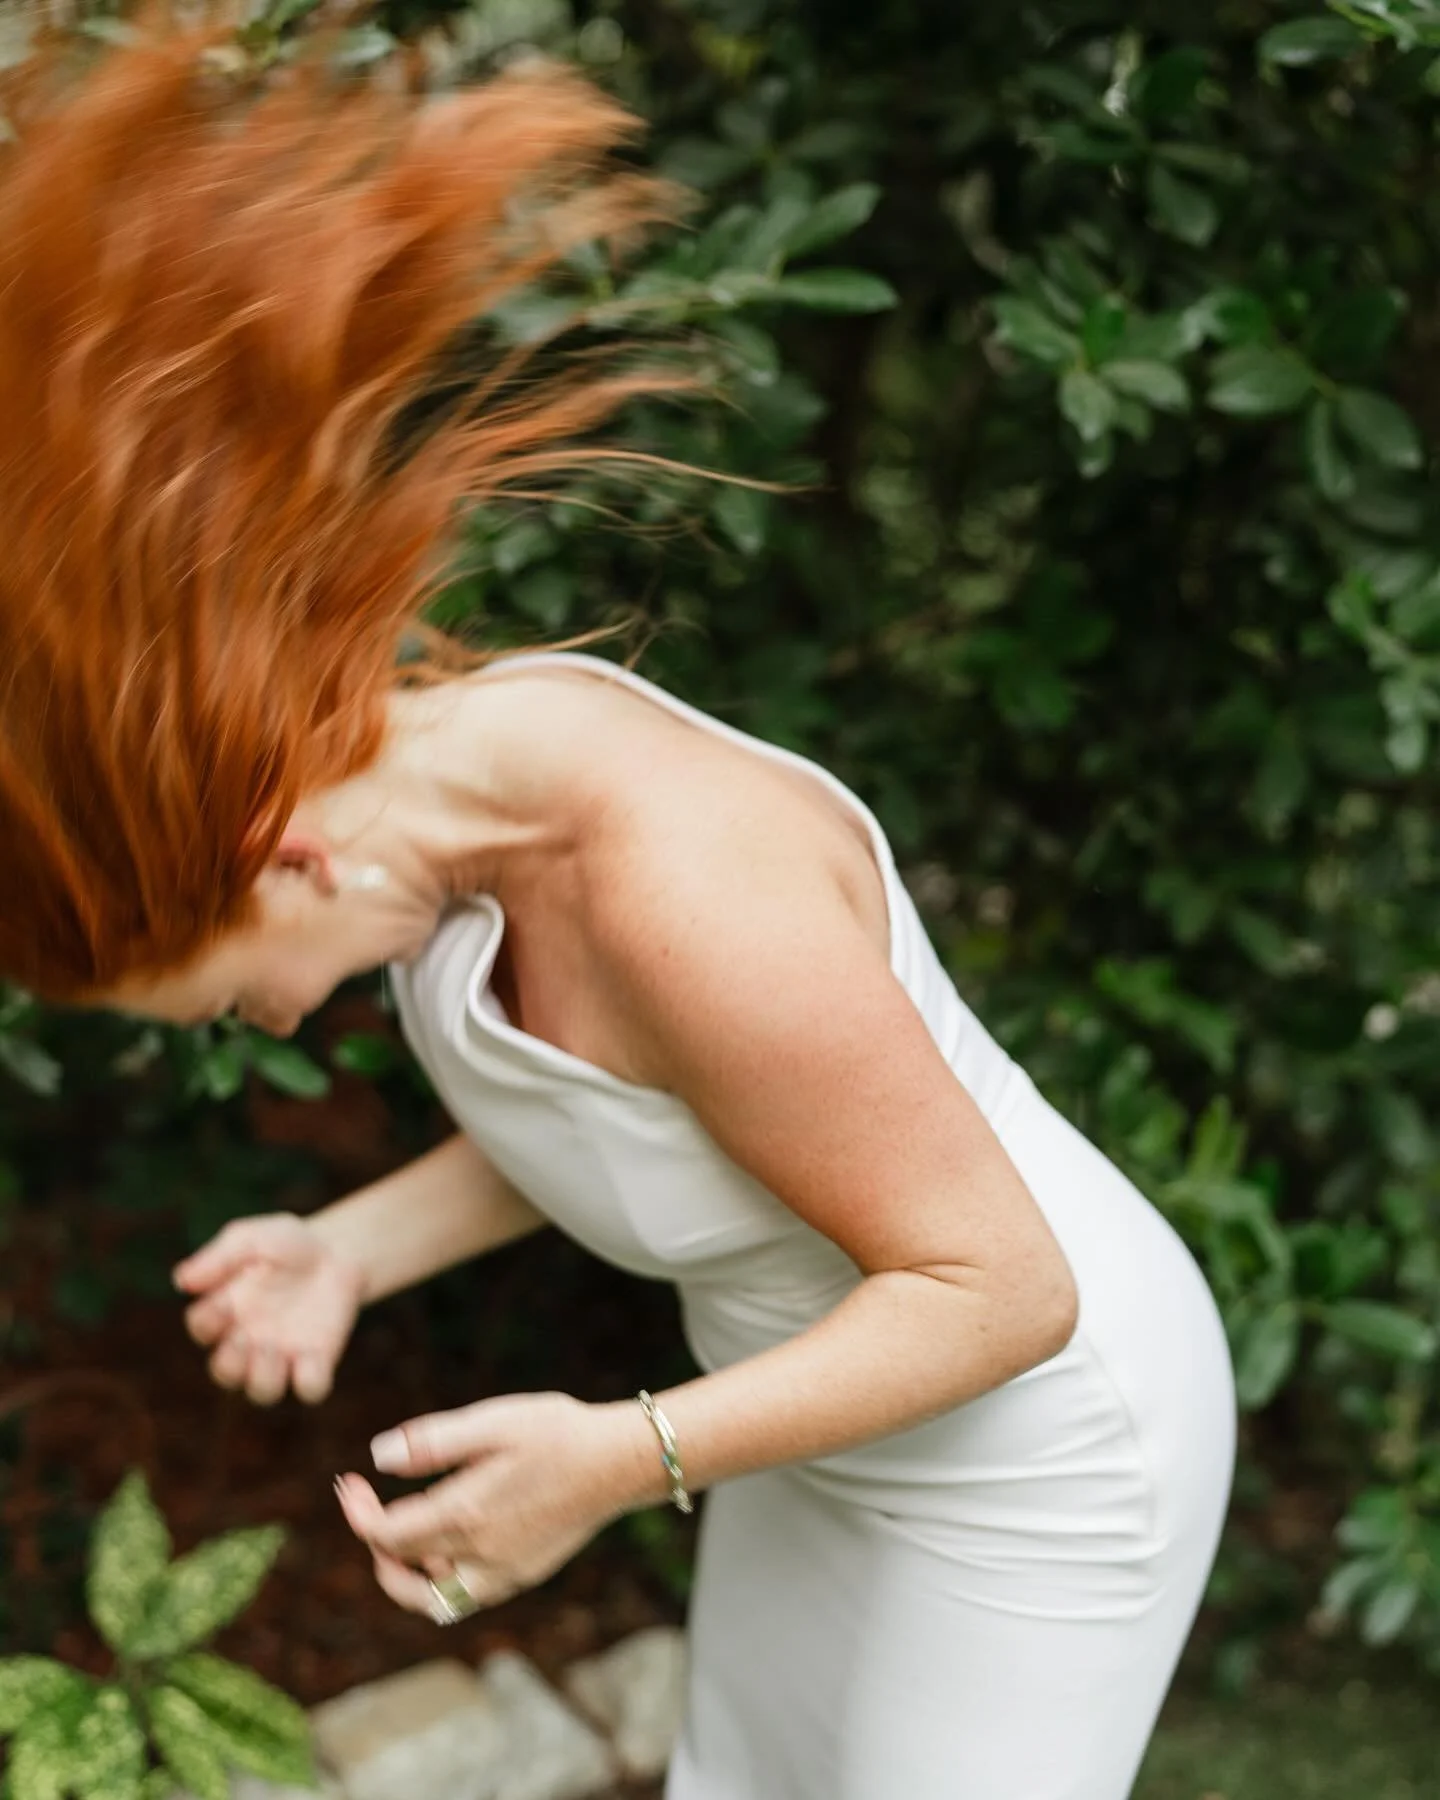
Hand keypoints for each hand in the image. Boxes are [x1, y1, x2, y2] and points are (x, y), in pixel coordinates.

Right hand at [172, 1213, 364, 1405]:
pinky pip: (311, 1388)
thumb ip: (219, 1257)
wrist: (339, 1250)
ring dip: (262, 1380)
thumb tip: (180, 1281)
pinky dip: (309, 1381)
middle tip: (242, 1339)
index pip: (203, 1329)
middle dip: (229, 1364)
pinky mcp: (319, 1358)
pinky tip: (311, 1355)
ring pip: (263, 1392)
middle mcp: (250, 1340)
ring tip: (271, 1350)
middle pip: (225, 1374)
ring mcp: (285, 1353)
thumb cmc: (287, 1243)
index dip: (207, 1322)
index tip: (226, 1302)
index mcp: (228, 1311)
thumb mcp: (252, 1238)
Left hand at [335, 1392, 659, 1616]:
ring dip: (404, 1576)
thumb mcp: (492, 1421)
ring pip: (433, 1600)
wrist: (618, 1461)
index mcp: (466, 1514)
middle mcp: (480, 1555)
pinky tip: (446, 1544)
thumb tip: (378, 1458)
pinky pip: (466, 1597)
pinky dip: (441, 1581)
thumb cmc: (556, 1432)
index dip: (358, 1514)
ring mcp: (503, 1572)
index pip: (387, 1535)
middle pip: (403, 1573)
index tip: (348, 1484)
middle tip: (366, 1509)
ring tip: (399, 1538)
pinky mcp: (523, 1574)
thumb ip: (432, 1443)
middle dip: (374, 1542)